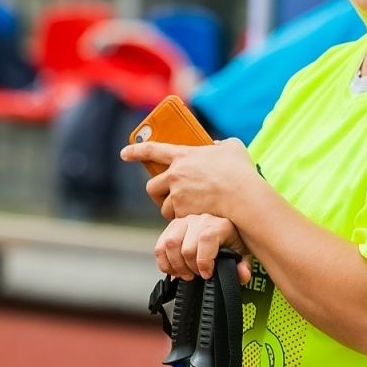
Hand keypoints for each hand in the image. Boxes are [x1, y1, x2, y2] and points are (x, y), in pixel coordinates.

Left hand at [121, 138, 257, 220]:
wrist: (242, 197)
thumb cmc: (239, 171)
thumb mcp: (232, 148)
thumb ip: (221, 145)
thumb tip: (216, 146)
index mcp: (183, 155)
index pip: (152, 150)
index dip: (136, 150)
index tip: (125, 153)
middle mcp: (175, 175)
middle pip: (152, 186)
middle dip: (157, 193)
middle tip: (167, 196)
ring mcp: (177, 195)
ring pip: (165, 206)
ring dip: (172, 209)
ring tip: (187, 211)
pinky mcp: (183, 213)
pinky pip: (178, 220)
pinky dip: (185, 222)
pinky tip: (196, 221)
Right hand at [154, 214, 252, 284]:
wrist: (223, 234)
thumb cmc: (232, 244)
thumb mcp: (241, 256)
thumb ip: (243, 267)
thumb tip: (243, 275)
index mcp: (220, 225)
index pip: (206, 239)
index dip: (204, 261)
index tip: (206, 274)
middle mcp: (201, 220)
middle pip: (187, 247)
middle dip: (190, 268)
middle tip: (196, 276)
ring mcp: (185, 222)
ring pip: (170, 244)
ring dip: (176, 265)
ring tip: (185, 275)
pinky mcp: (172, 227)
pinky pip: (160, 245)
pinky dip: (164, 262)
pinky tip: (173, 270)